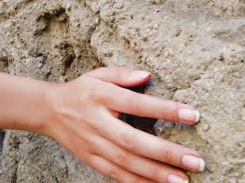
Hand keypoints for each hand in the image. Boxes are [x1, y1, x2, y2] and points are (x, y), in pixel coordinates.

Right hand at [42, 67, 203, 182]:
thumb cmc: (81, 90)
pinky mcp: (90, 159)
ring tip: (183, 180)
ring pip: (126, 163)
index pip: (136, 104)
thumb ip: (122, 74)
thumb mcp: (98, 74)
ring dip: (155, 173)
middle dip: (166, 153)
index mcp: (101, 97)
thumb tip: (148, 75)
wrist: (49, 111)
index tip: (193, 115)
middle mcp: (97, 122)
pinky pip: (115, 174)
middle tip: (196, 161)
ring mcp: (92, 144)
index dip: (164, 110)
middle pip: (133, 141)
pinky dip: (137, 182)